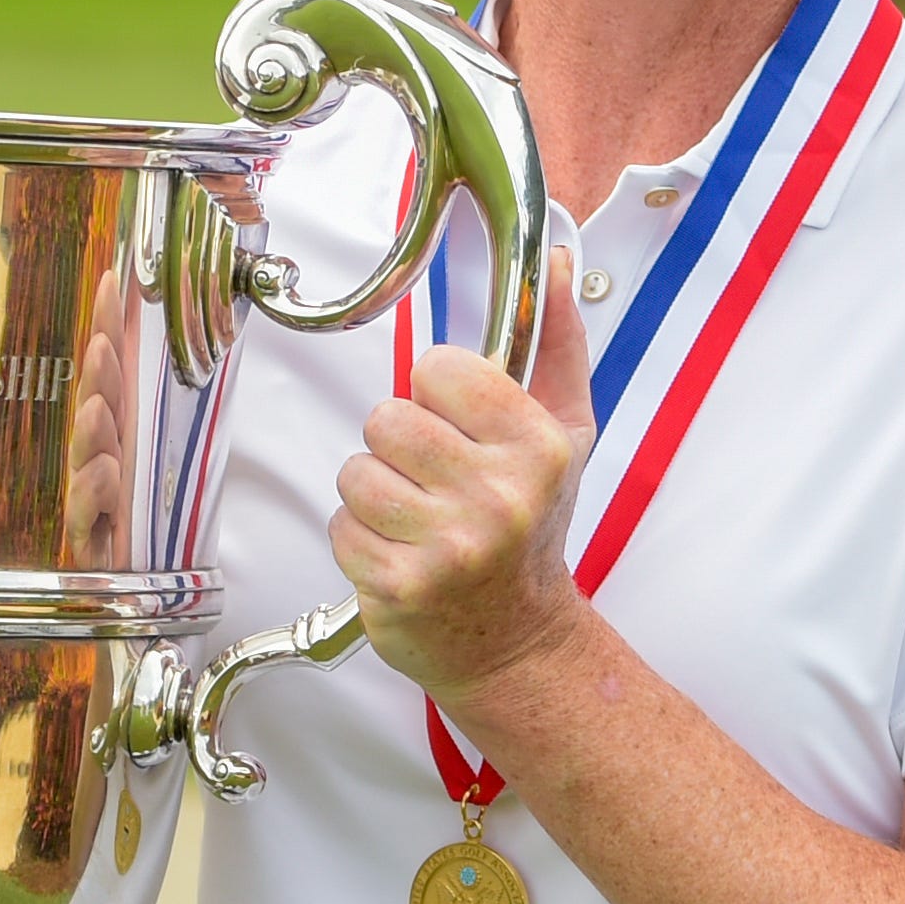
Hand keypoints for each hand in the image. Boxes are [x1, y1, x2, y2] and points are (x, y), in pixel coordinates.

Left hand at [330, 275, 595, 705]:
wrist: (517, 642)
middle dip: (400, 447)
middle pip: (387, 419)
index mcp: (536, 446)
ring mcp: (448, 546)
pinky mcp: (400, 586)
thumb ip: (555, 343)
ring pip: (355, 471)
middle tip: (435, 481)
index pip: (436, 368)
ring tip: (416, 519)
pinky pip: (340, 525)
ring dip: (375, 494)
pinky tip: (401, 554)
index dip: (439, 394)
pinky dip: (360, 540)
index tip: (462, 428)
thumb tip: (560, 261)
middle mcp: (497, 496)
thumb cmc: (533, 529)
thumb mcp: (564, 433)